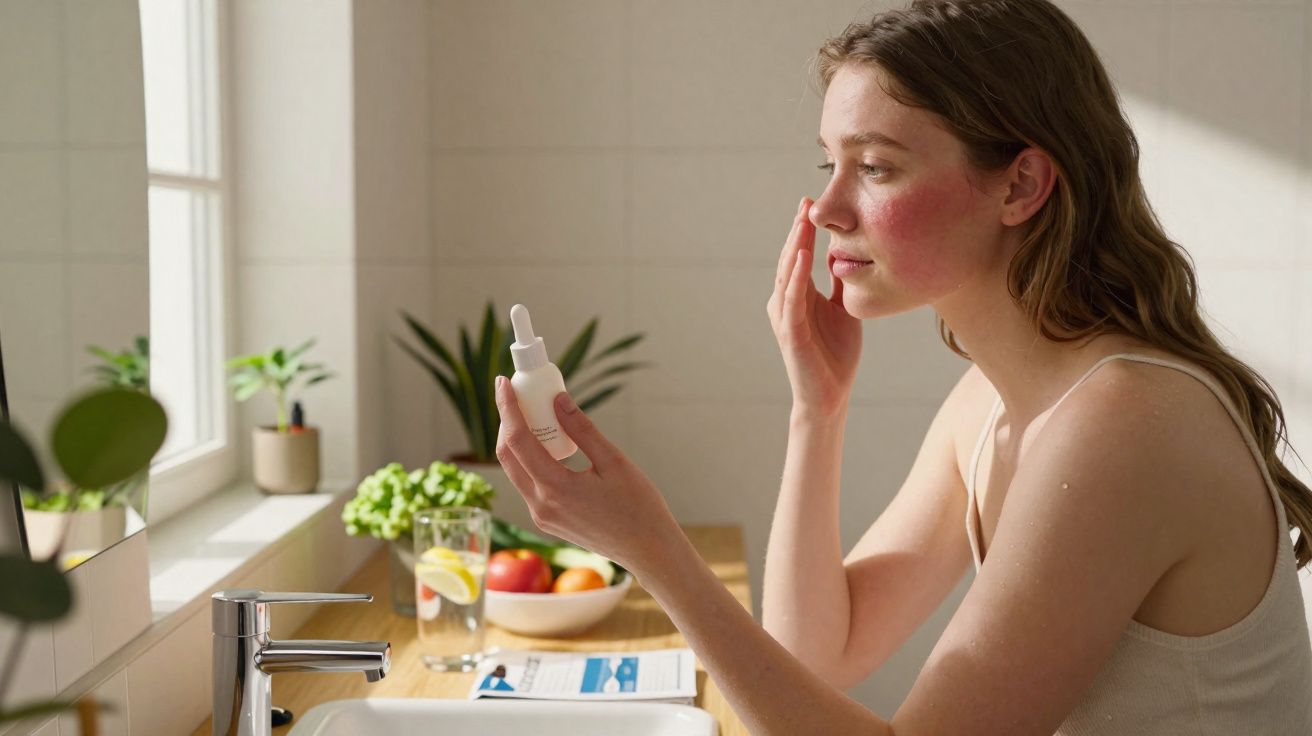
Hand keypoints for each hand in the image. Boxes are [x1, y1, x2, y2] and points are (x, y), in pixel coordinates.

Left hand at [493, 377, 678, 572]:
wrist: (648, 550)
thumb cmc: (638, 506)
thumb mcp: (613, 461)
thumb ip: (582, 429)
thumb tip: (557, 399)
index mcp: (556, 488)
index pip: (517, 440)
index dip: (507, 408)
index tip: (503, 383)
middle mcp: (540, 505)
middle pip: (506, 455)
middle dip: (507, 421)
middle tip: (518, 395)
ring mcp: (541, 516)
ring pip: (515, 470)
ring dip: (517, 440)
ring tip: (533, 414)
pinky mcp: (547, 520)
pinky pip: (528, 484)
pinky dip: (529, 459)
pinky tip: (546, 443)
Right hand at [766, 197, 861, 413]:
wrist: (830, 396)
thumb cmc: (836, 355)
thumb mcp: (844, 310)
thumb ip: (840, 285)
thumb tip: (842, 254)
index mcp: (799, 296)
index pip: (799, 256)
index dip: (803, 230)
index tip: (811, 203)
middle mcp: (786, 302)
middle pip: (790, 258)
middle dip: (797, 230)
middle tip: (805, 203)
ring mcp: (786, 316)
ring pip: (788, 274)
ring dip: (795, 246)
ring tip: (804, 221)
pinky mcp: (790, 332)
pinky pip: (793, 299)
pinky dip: (798, 276)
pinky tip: (805, 255)